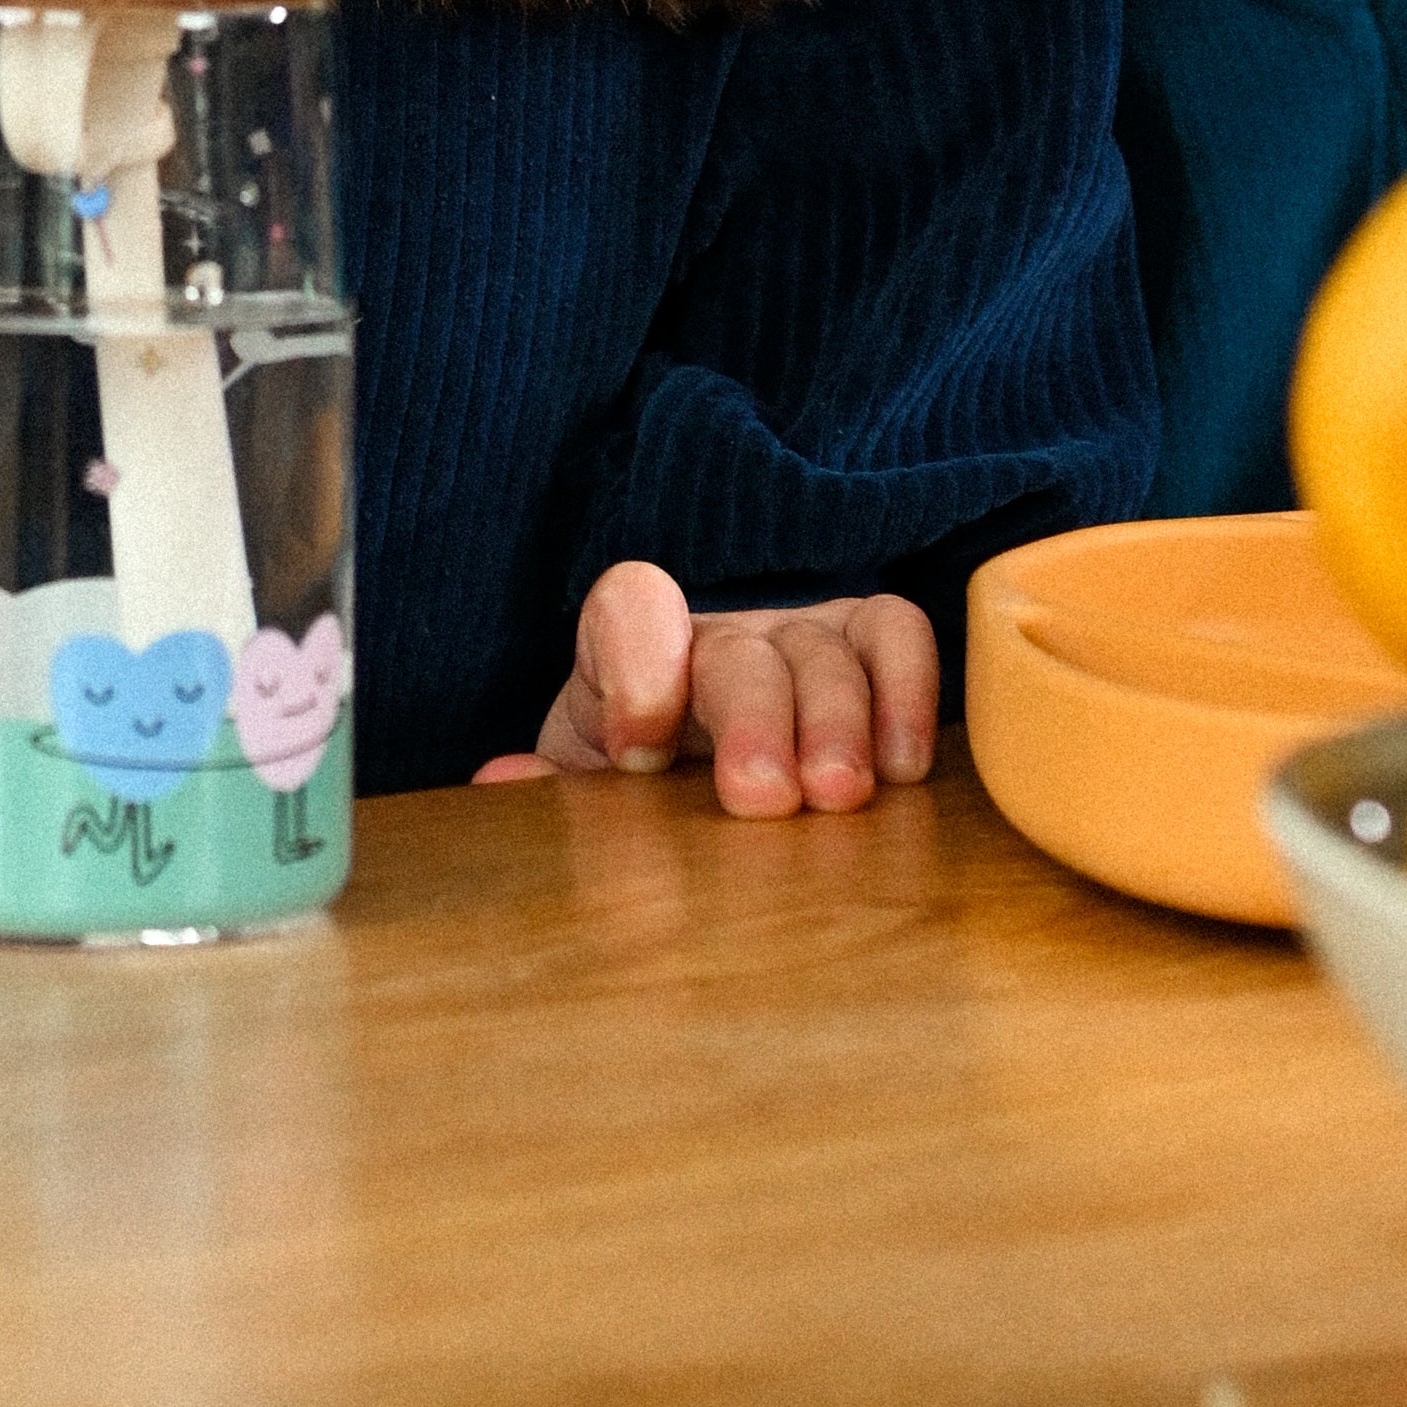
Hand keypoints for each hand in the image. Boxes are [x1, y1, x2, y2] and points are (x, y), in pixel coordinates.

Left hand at [470, 561, 937, 813]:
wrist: (727, 786)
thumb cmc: (652, 788)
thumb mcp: (591, 791)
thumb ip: (548, 789)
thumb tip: (500, 780)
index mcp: (633, 656)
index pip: (628, 609)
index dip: (635, 667)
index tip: (636, 755)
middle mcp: (721, 633)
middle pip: (736, 649)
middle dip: (749, 718)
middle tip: (760, 797)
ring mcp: (801, 633)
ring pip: (822, 647)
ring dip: (833, 718)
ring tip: (838, 795)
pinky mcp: (872, 646)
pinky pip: (898, 633)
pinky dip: (906, 689)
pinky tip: (903, 768)